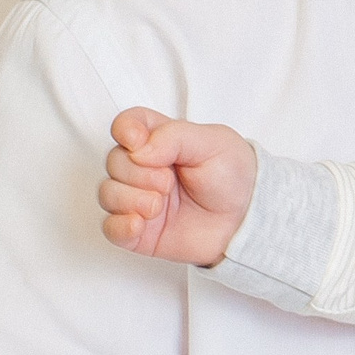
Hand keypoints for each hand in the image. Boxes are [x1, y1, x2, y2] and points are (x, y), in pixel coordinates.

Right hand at [97, 108, 256, 263]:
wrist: (248, 220)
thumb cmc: (234, 178)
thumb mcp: (214, 143)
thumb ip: (175, 137)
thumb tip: (139, 149)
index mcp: (161, 140)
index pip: (127, 125)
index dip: (125, 130)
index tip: (138, 141)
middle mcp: (145, 168)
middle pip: (114, 161)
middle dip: (138, 172)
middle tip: (169, 182)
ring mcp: (139, 198)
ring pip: (107, 193)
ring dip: (131, 199)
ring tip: (160, 206)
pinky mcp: (139, 230)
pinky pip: (110, 228)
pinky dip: (120, 225)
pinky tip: (141, 224)